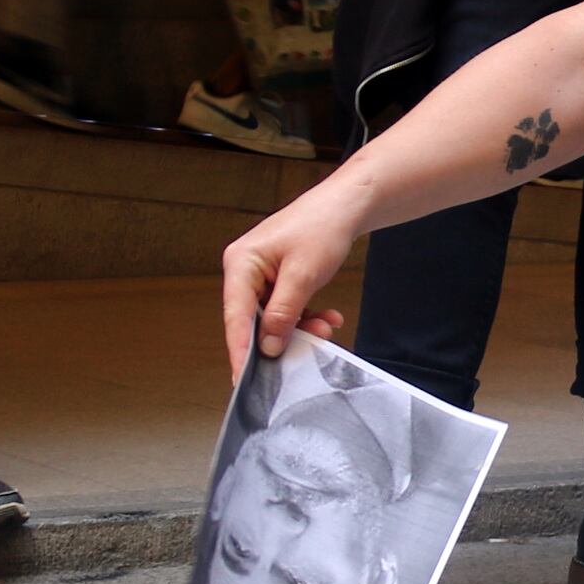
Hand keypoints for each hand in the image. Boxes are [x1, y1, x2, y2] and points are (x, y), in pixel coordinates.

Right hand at [219, 192, 358, 373]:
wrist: (347, 205)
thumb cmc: (322, 227)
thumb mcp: (303, 275)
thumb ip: (283, 313)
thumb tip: (268, 346)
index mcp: (241, 263)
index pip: (235, 316)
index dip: (240, 349)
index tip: (242, 378)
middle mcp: (246, 270)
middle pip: (254, 319)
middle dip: (282, 336)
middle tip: (305, 350)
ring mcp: (262, 275)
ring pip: (274, 317)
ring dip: (300, 327)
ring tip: (326, 328)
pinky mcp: (279, 279)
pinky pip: (287, 308)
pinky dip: (306, 316)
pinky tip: (328, 317)